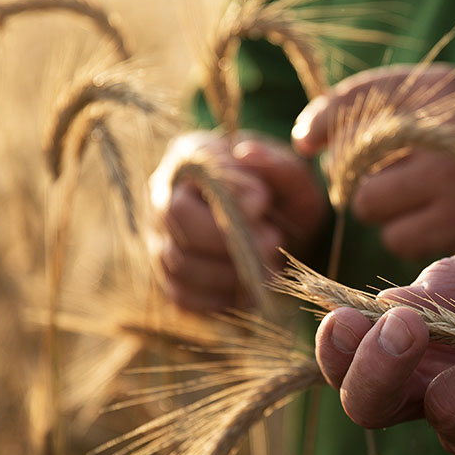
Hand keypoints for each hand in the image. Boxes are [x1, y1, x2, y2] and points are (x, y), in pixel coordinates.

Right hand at [150, 130, 327, 310]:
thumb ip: (276, 163)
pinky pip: (184, 297)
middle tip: (272, 243)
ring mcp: (162, 240)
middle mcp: (164, 197)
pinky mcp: (170, 279)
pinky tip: (251, 290)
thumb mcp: (292, 174)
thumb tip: (247, 155)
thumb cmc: (283, 195)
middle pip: (176, 221)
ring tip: (269, 268)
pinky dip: (221, 299)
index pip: (191, 174)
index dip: (227, 194)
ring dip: (230, 274)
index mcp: (191, 158)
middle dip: (229, 240)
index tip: (264, 202)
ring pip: (179, 264)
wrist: (282, 229)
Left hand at [291, 64, 454, 259]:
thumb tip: (306, 140)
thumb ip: (378, 101)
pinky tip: (438, 221)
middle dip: (362, 179)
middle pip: (358, 173)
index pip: (353, 103)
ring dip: (388, 211)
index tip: (307, 142)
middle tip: (388, 174)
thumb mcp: (447, 95)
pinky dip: (412, 235)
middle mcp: (445, 139)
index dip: (323, 123)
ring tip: (420, 199)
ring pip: (378, 214)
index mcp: (439, 93)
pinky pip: (406, 241)